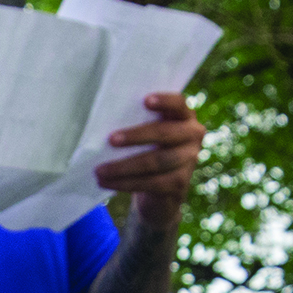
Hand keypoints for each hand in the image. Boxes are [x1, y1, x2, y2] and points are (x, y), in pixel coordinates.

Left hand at [94, 91, 206, 228]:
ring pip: (156, 161)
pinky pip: (152, 182)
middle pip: (165, 133)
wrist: (159, 191)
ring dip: (124, 166)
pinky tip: (107, 183)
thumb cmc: (147, 151)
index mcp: (184, 116)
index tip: (145, 101)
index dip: (164, 101)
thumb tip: (105, 120)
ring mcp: (189, 160)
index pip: (179, 103)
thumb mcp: (146, 135)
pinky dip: (125, 183)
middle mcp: (193, 135)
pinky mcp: (180, 183)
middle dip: (136, 136)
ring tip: (100, 170)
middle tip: (110, 140)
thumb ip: (138, 123)